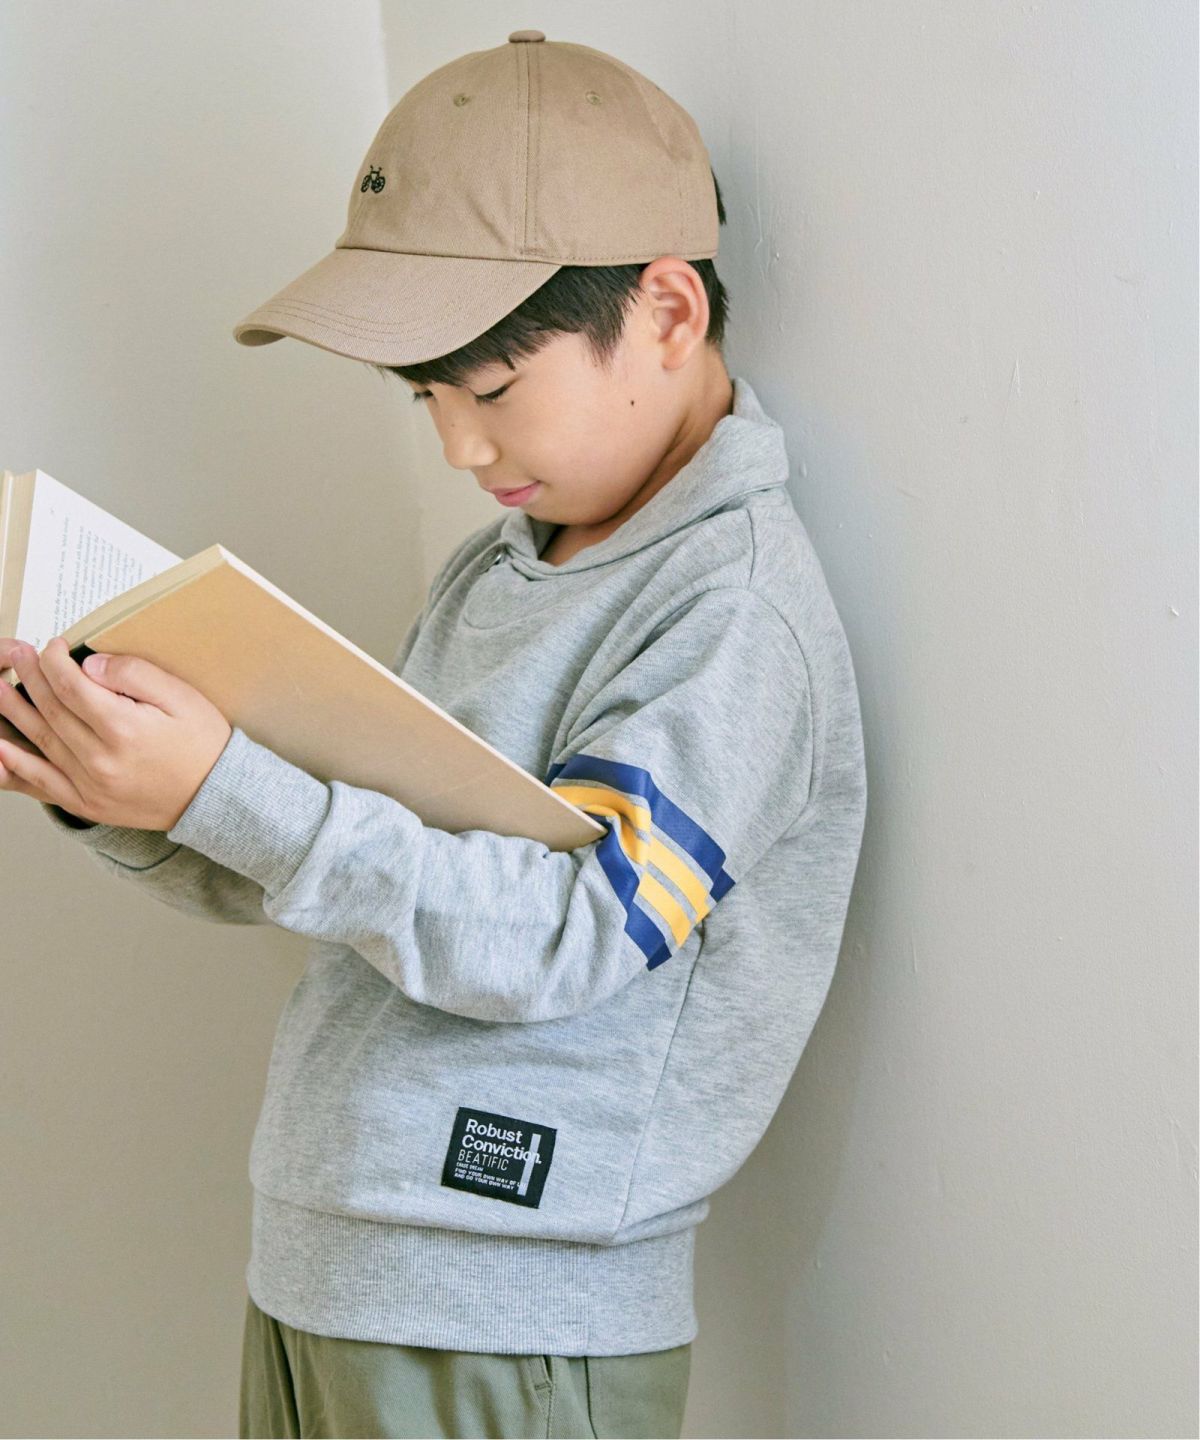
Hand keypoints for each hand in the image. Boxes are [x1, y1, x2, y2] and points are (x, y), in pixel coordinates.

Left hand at [0, 636, 232, 829]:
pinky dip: (16, 764)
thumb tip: (90, 665)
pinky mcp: (88, 804)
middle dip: (31, 678)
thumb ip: (134, 674)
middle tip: (17, 656)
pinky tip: (0, 748)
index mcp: (124, 729)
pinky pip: (42, 782)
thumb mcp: (181, 697)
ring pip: (40, 741)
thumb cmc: (203, 744)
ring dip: (15, 712)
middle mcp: (101, 760)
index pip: (72, 686)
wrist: (216, 797)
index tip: (52, 646)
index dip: (55, 662)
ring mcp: (91, 786)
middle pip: (52, 710)